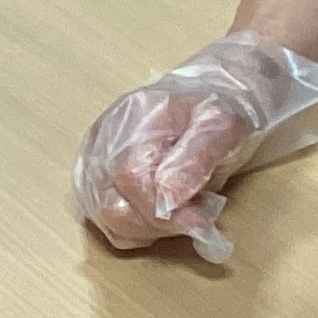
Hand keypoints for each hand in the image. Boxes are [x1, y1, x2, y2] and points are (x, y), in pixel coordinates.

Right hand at [73, 32, 317, 262]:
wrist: (217, 88)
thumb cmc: (220, 105)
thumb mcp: (221, 124)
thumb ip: (194, 160)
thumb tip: (168, 200)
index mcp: (130, 120)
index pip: (132, 181)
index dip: (166, 211)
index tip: (202, 222)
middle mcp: (101, 141)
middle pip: (111, 206)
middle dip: (159, 223)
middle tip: (197, 216)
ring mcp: (96, 161)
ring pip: (107, 219)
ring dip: (149, 229)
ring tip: (184, 210)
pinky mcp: (99, 179)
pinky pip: (109, 220)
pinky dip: (138, 228)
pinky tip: (166, 213)